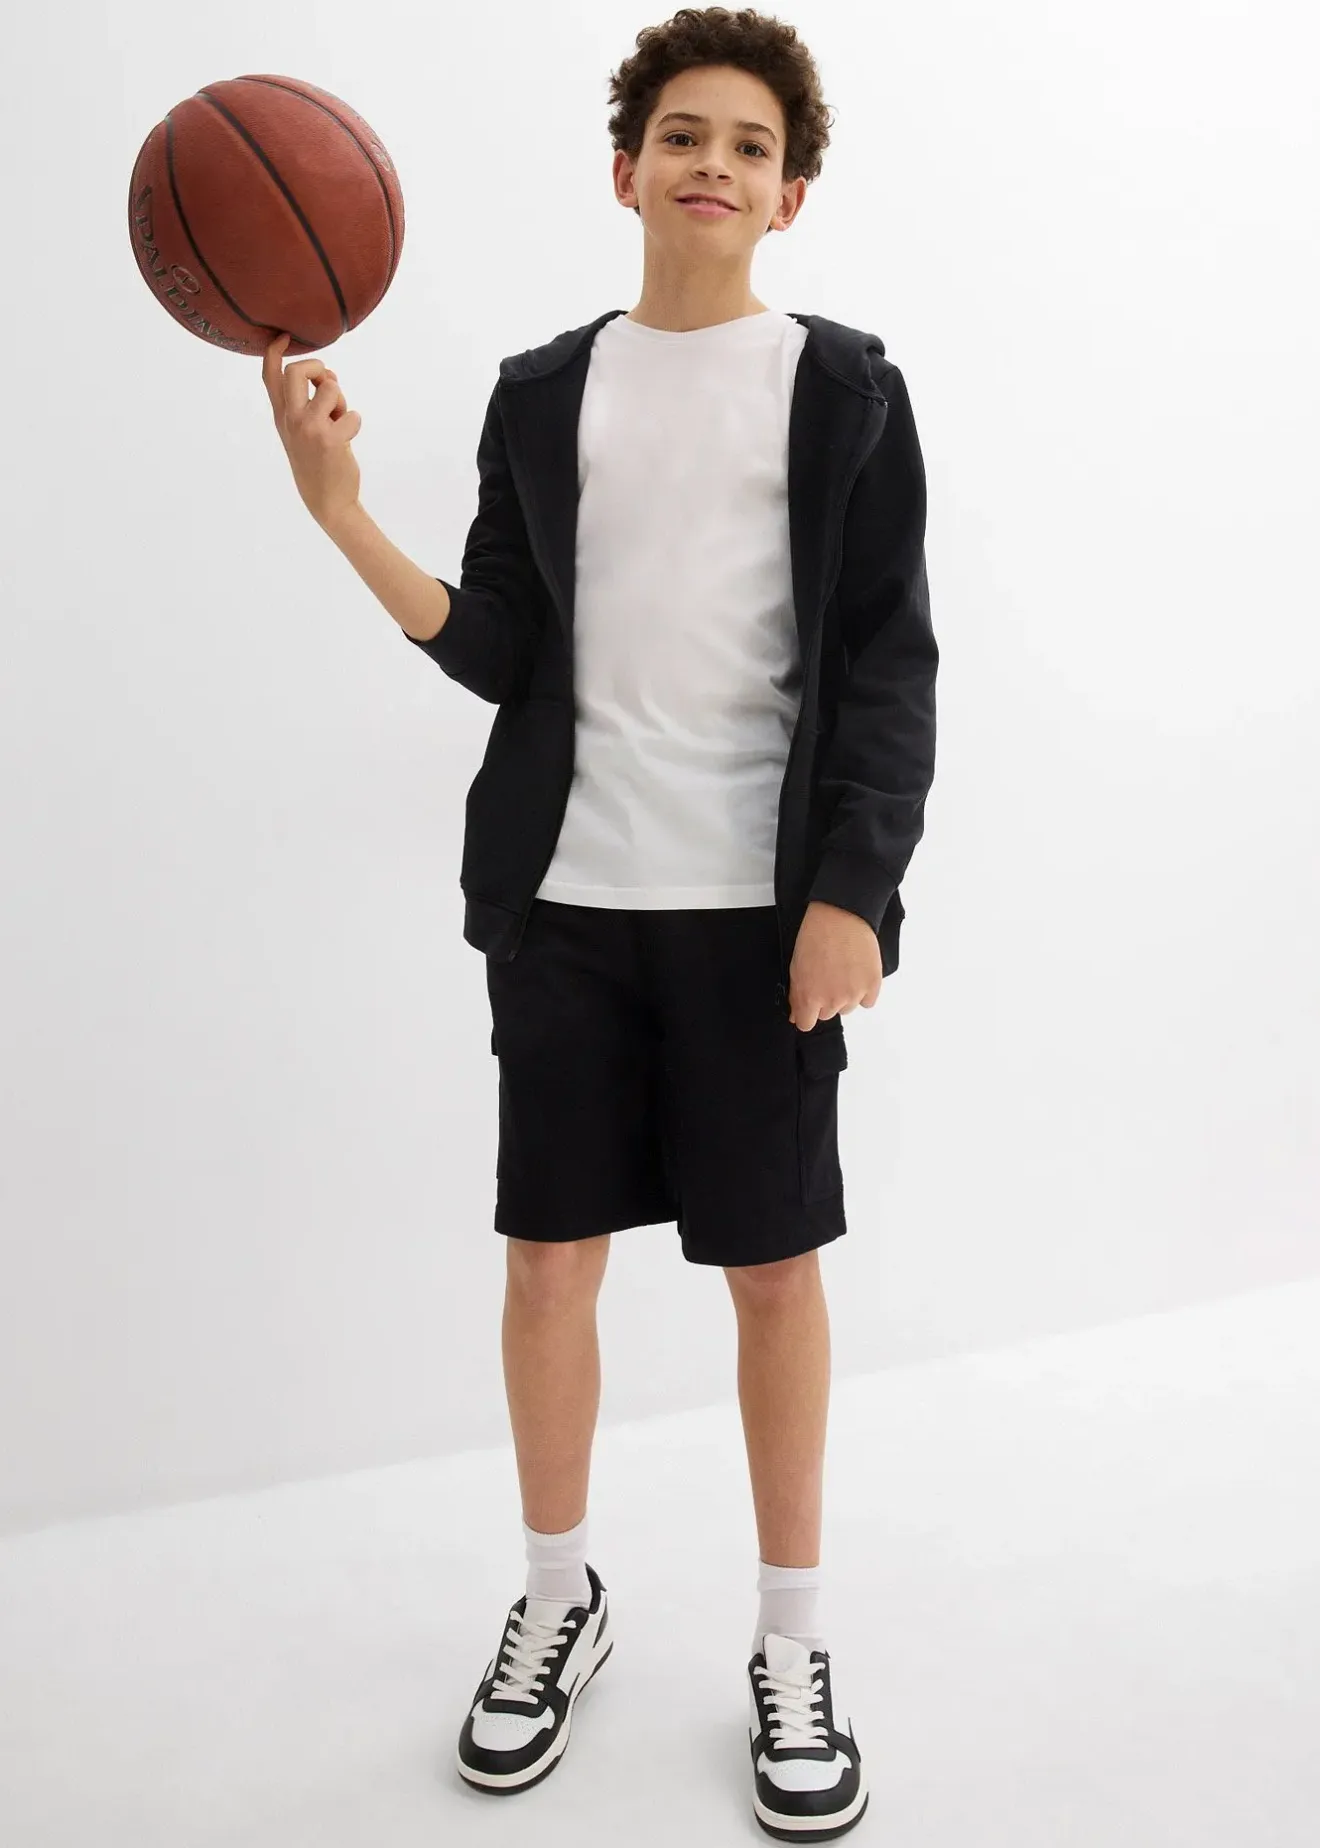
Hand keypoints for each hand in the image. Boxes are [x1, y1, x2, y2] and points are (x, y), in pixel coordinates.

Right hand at [261, 332, 362, 528]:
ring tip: (339, 420)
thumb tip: (329, 376)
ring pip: (330, 387)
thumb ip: (312, 402)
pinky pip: (352, 414)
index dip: (274, 352)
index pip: (269, 377)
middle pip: (295, 371)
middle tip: (327, 382)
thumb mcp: (306, 430)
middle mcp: (290, 420)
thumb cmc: (319, 462)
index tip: (284, 336)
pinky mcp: (329, 439)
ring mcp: (308, 429)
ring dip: (341, 400)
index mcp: (281, 416)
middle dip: (317, 368)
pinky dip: (355, 422)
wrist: (327, 501)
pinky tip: (348, 440)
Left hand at [787, 900, 882, 1031]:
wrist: (841, 916)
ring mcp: (854, 994)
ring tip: (843, 969)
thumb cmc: (816, 935)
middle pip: (827, 1014)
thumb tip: (796, 1015)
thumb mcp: (796, 966)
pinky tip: (857, 972)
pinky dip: (864, 991)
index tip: (809, 1006)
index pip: (806, 1024)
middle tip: (827, 975)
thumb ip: (796, 995)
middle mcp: (832, 1000)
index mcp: (810, 997)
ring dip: (845, 995)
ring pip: (848, 1007)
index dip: (806, 1014)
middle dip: (825, 1000)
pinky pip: (867, 1001)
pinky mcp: (872, 986)